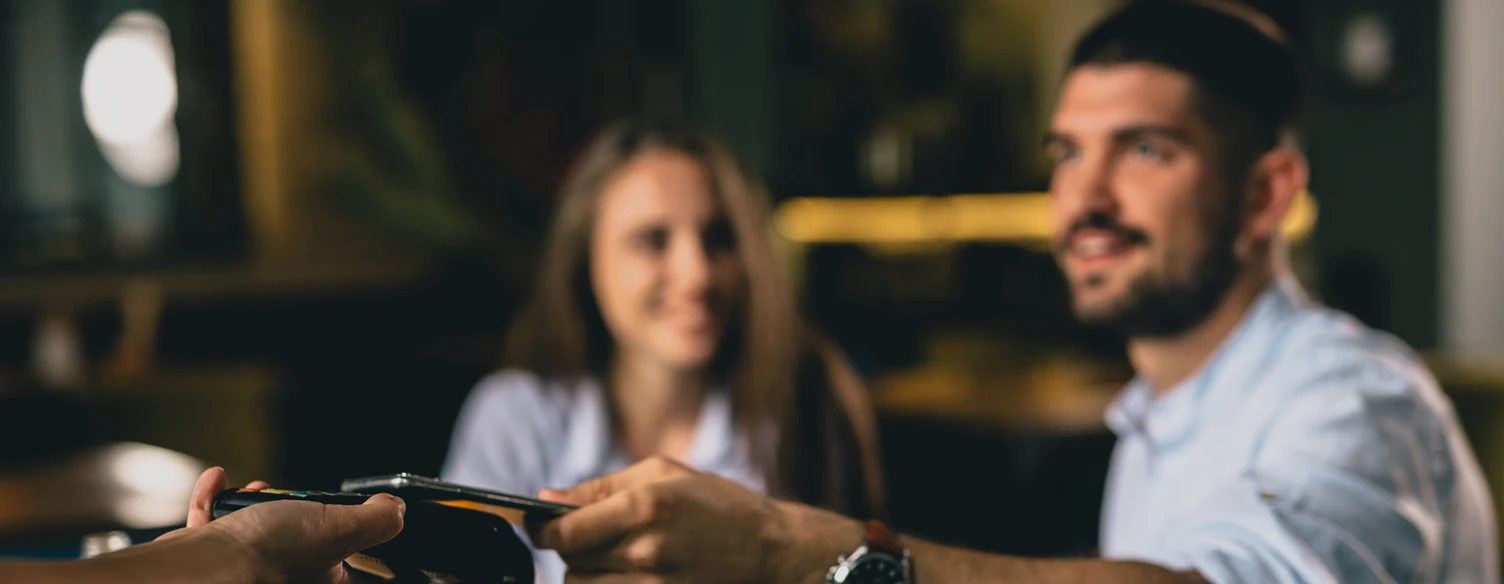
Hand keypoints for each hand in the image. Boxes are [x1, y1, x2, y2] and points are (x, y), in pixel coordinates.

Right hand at [157, 468, 405, 583]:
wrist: (197, 567)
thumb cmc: (267, 556)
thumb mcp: (340, 528)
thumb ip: (376, 520)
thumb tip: (394, 511)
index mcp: (318, 581)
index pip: (343, 565)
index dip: (342, 534)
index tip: (339, 512)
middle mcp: (281, 580)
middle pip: (295, 542)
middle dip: (292, 509)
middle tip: (291, 499)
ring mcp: (241, 573)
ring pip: (253, 532)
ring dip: (254, 501)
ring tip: (255, 491)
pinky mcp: (207, 562)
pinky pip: (212, 527)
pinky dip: (214, 500)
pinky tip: (218, 480)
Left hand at [530, 457, 793, 582]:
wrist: (769, 548)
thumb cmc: (716, 503)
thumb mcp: (662, 474)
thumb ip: (600, 486)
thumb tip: (546, 498)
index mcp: (643, 506)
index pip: (565, 530)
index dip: (541, 530)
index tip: (539, 526)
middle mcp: (645, 550)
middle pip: (571, 561)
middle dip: (570, 548)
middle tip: (590, 536)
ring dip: (587, 571)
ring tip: (613, 556)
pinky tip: (624, 573)